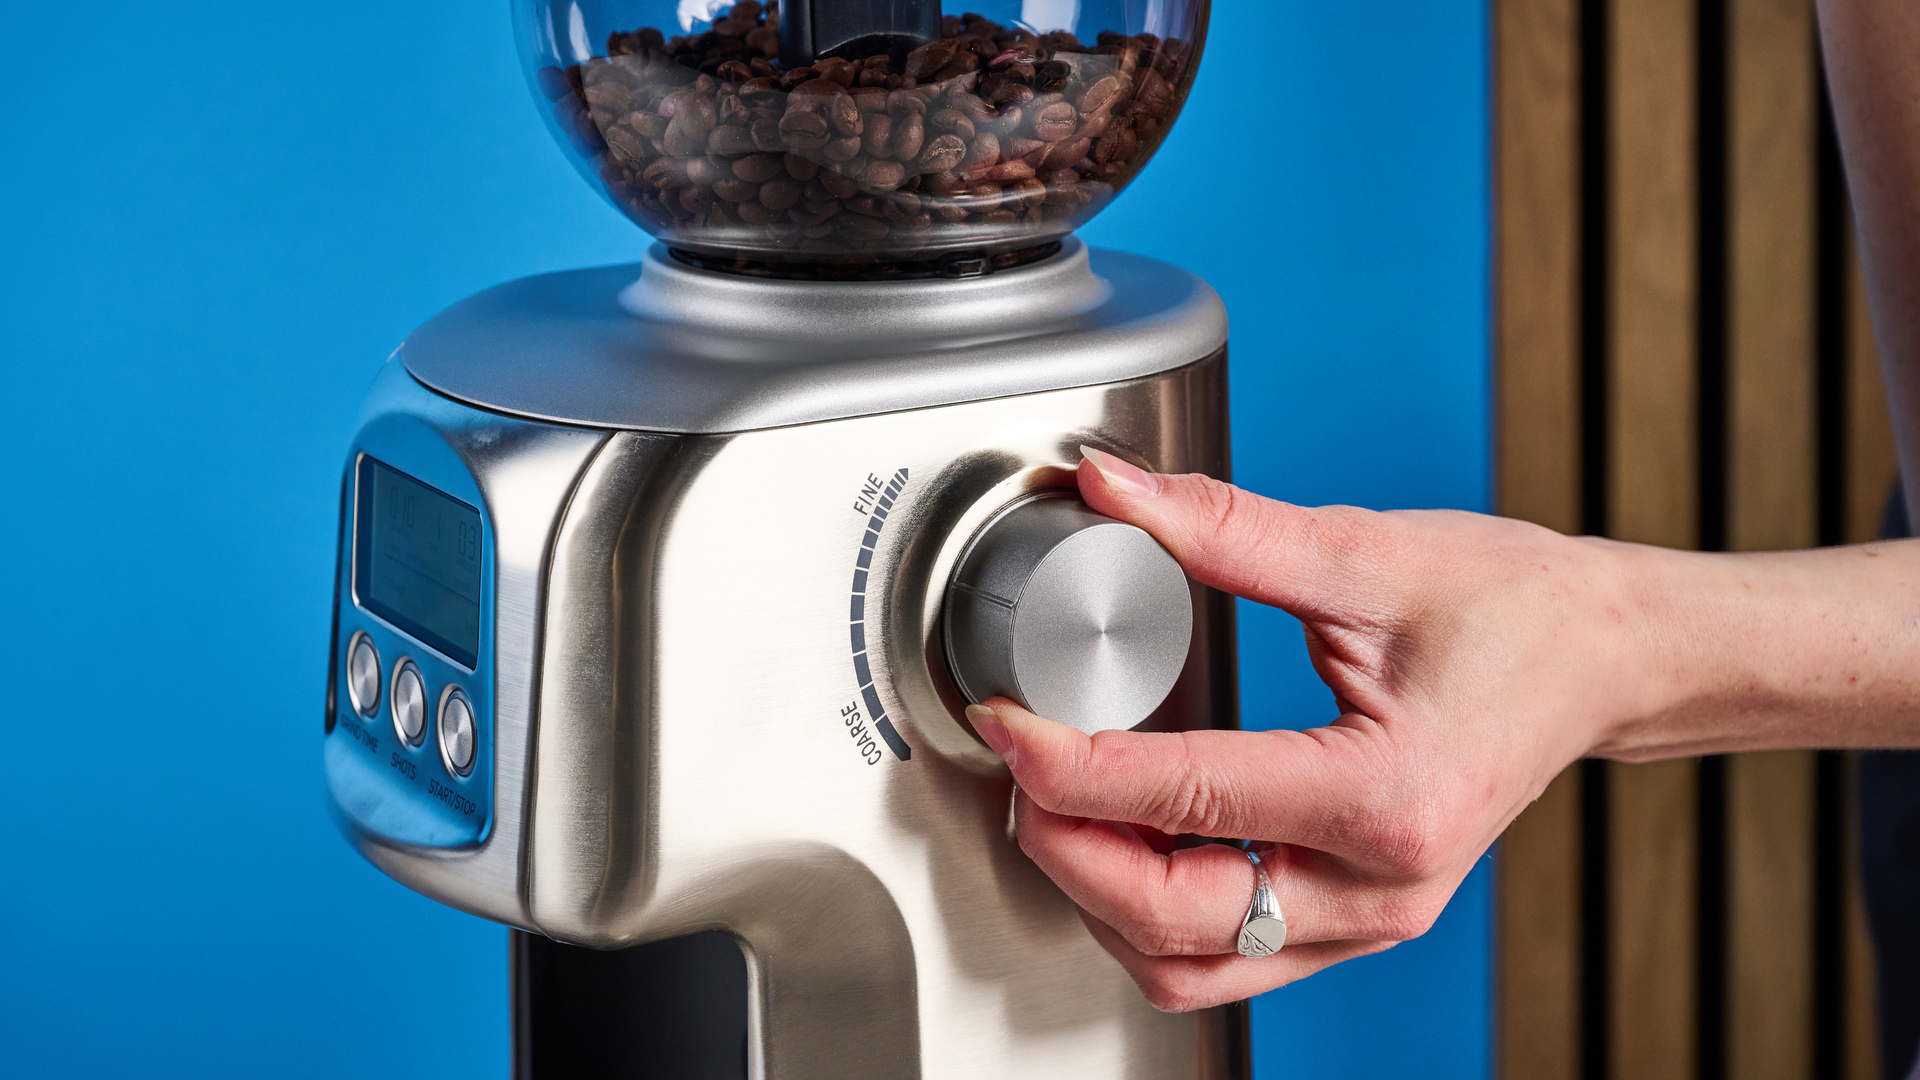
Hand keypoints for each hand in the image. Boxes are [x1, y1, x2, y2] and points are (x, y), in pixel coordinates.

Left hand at [964, 447, 1668, 1010]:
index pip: (1188, 799)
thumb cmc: (1514, 608)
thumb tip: (1111, 488)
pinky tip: (1120, 842)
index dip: (1071, 765)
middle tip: (1017, 767)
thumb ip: (1223, 527)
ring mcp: (1373, 918)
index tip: (1007, 719)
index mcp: (1386, 795)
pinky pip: (1228, 957)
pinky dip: (1151, 916)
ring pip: (1191, 964)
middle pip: (1173, 918)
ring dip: (1100, 900)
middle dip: (1069, 848)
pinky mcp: (1360, 919)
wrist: (1605, 658)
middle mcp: (1381, 884)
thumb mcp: (1368, 553)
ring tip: (1056, 806)